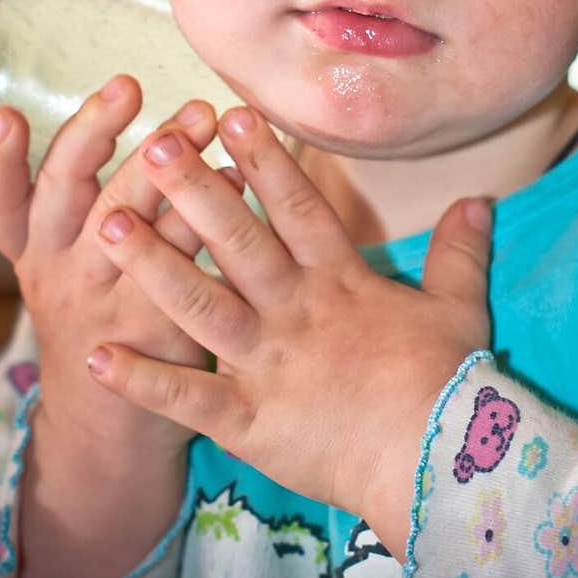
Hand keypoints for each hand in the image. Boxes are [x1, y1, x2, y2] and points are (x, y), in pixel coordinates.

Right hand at [0, 76, 244, 460]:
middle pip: (68, 194)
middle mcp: (61, 272)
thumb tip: (123, 104)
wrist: (110, 430)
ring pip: (126, 223)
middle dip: (95, 133)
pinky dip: (209, 218)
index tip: (8, 117)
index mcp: (34, 252)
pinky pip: (185, 264)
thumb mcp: (64, 263)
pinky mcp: (158, 329)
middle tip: (129, 84)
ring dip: (163, 166)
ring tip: (200, 115)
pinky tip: (239, 180)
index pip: (3, 203)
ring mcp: (107, 302)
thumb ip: (83, 197)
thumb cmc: (96, 313)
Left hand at [86, 104, 493, 559]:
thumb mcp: (459, 306)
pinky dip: (141, 380)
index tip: (233, 115)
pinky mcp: (248, 421)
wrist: (436, 463)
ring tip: (108, 226)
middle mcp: (295, 312)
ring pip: (199, 307)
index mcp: (340, 282)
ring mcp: (267, 365)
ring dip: (152, 266)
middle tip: (154, 146)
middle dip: (194, 191)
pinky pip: (187, 398)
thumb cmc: (447, 382)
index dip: (265, 158)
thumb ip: (462, 249)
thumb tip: (480, 199)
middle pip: (238, 242)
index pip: (297, 207)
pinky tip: (97, 355)